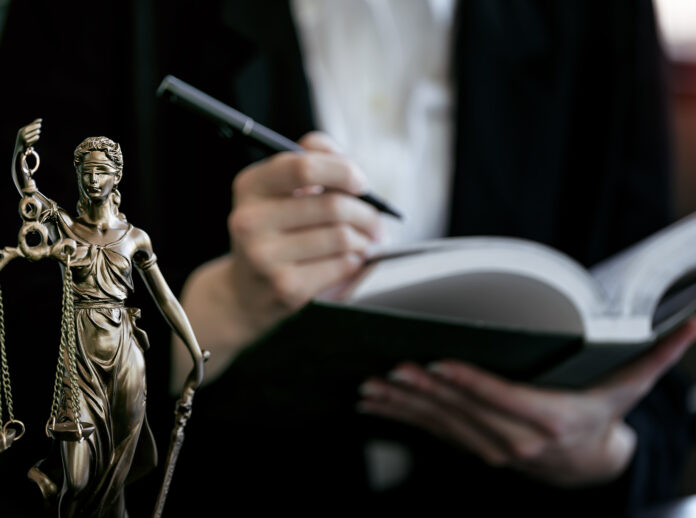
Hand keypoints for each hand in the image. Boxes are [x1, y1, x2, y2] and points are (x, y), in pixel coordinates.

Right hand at [15, 118, 41, 152]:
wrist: (19, 149)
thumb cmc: (24, 139)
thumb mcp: (26, 132)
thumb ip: (32, 126)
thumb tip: (40, 120)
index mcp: (21, 130)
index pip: (30, 124)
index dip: (36, 122)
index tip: (41, 120)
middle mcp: (22, 134)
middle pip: (33, 127)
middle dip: (37, 126)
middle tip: (40, 126)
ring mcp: (25, 138)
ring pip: (35, 132)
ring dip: (37, 132)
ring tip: (38, 132)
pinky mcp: (28, 143)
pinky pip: (36, 137)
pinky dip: (37, 137)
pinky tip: (37, 137)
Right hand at [227, 132, 379, 327]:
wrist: (246, 290)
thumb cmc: (275, 231)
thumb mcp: (280, 190)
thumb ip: (311, 159)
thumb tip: (346, 165)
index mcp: (250, 186)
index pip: (304, 167)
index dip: (342, 171)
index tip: (359, 183)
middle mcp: (250, 221)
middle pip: (332, 205)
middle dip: (366, 213)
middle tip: (376, 221)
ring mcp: (265, 256)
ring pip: (341, 236)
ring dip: (364, 239)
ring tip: (365, 242)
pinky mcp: (285, 287)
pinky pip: (341, 265)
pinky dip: (355, 261)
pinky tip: (349, 261)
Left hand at [358, 317, 695, 486]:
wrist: (589, 467)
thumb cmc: (603, 416)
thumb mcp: (631, 387)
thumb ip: (658, 354)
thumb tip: (693, 323)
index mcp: (550, 419)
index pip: (504, 398)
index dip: (470, 382)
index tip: (440, 364)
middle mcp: (516, 439)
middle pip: (464, 411)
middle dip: (426, 390)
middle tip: (393, 367)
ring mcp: (490, 449)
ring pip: (441, 424)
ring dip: (404, 405)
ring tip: (372, 386)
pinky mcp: (472, 449)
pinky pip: (431, 433)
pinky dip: (401, 418)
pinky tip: (373, 404)